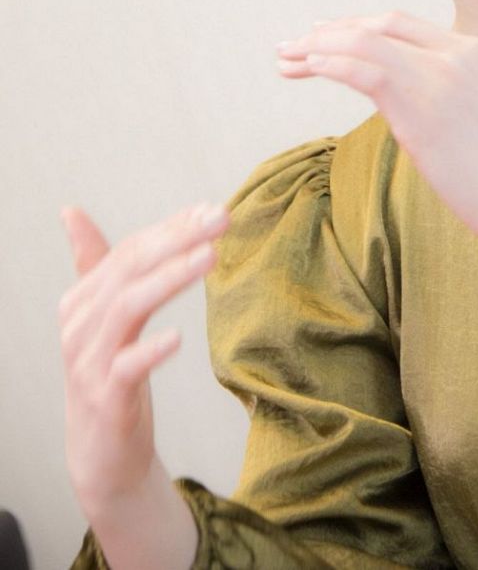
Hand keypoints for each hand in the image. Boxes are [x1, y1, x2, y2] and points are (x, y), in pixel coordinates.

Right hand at [58, 201, 228, 520]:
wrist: (102, 455)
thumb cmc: (109, 375)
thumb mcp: (106, 317)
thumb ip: (95, 264)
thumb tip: (70, 211)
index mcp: (82, 300)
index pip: (129, 251)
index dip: (171, 227)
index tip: (210, 208)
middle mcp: (80, 325)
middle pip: (130, 270)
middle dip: (178, 239)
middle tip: (221, 218)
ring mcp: (89, 363)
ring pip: (128, 308)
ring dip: (171, 278)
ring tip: (210, 257)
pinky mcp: (105, 400)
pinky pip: (125, 369)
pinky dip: (150, 350)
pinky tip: (178, 337)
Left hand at [276, 0, 477, 244]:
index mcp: (470, 48)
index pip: (400, 23)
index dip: (358, 24)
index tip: (325, 33)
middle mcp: (451, 55)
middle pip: (376, 28)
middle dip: (329, 32)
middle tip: (294, 44)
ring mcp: (434, 80)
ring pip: (363, 45)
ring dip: (316, 49)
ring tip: (285, 59)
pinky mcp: (417, 111)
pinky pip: (363, 73)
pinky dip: (330, 65)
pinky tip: (307, 68)